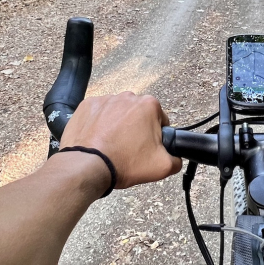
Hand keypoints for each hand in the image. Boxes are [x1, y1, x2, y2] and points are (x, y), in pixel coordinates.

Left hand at [59, 92, 182, 188]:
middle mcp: (127, 97)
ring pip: (117, 112)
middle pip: (137, 114)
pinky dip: (98, 124)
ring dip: (117, 125)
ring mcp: (105, 99)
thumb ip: (177, 159)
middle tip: (129, 149)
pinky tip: (98, 140)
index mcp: (149, 105)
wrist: (87, 166)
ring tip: (111, 146)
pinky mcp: (87, 106)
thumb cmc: (124, 163)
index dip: (156, 136)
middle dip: (136, 129)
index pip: (160, 120)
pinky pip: (98, 114)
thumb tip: (175, 156)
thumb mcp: (162, 167)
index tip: (147, 148)